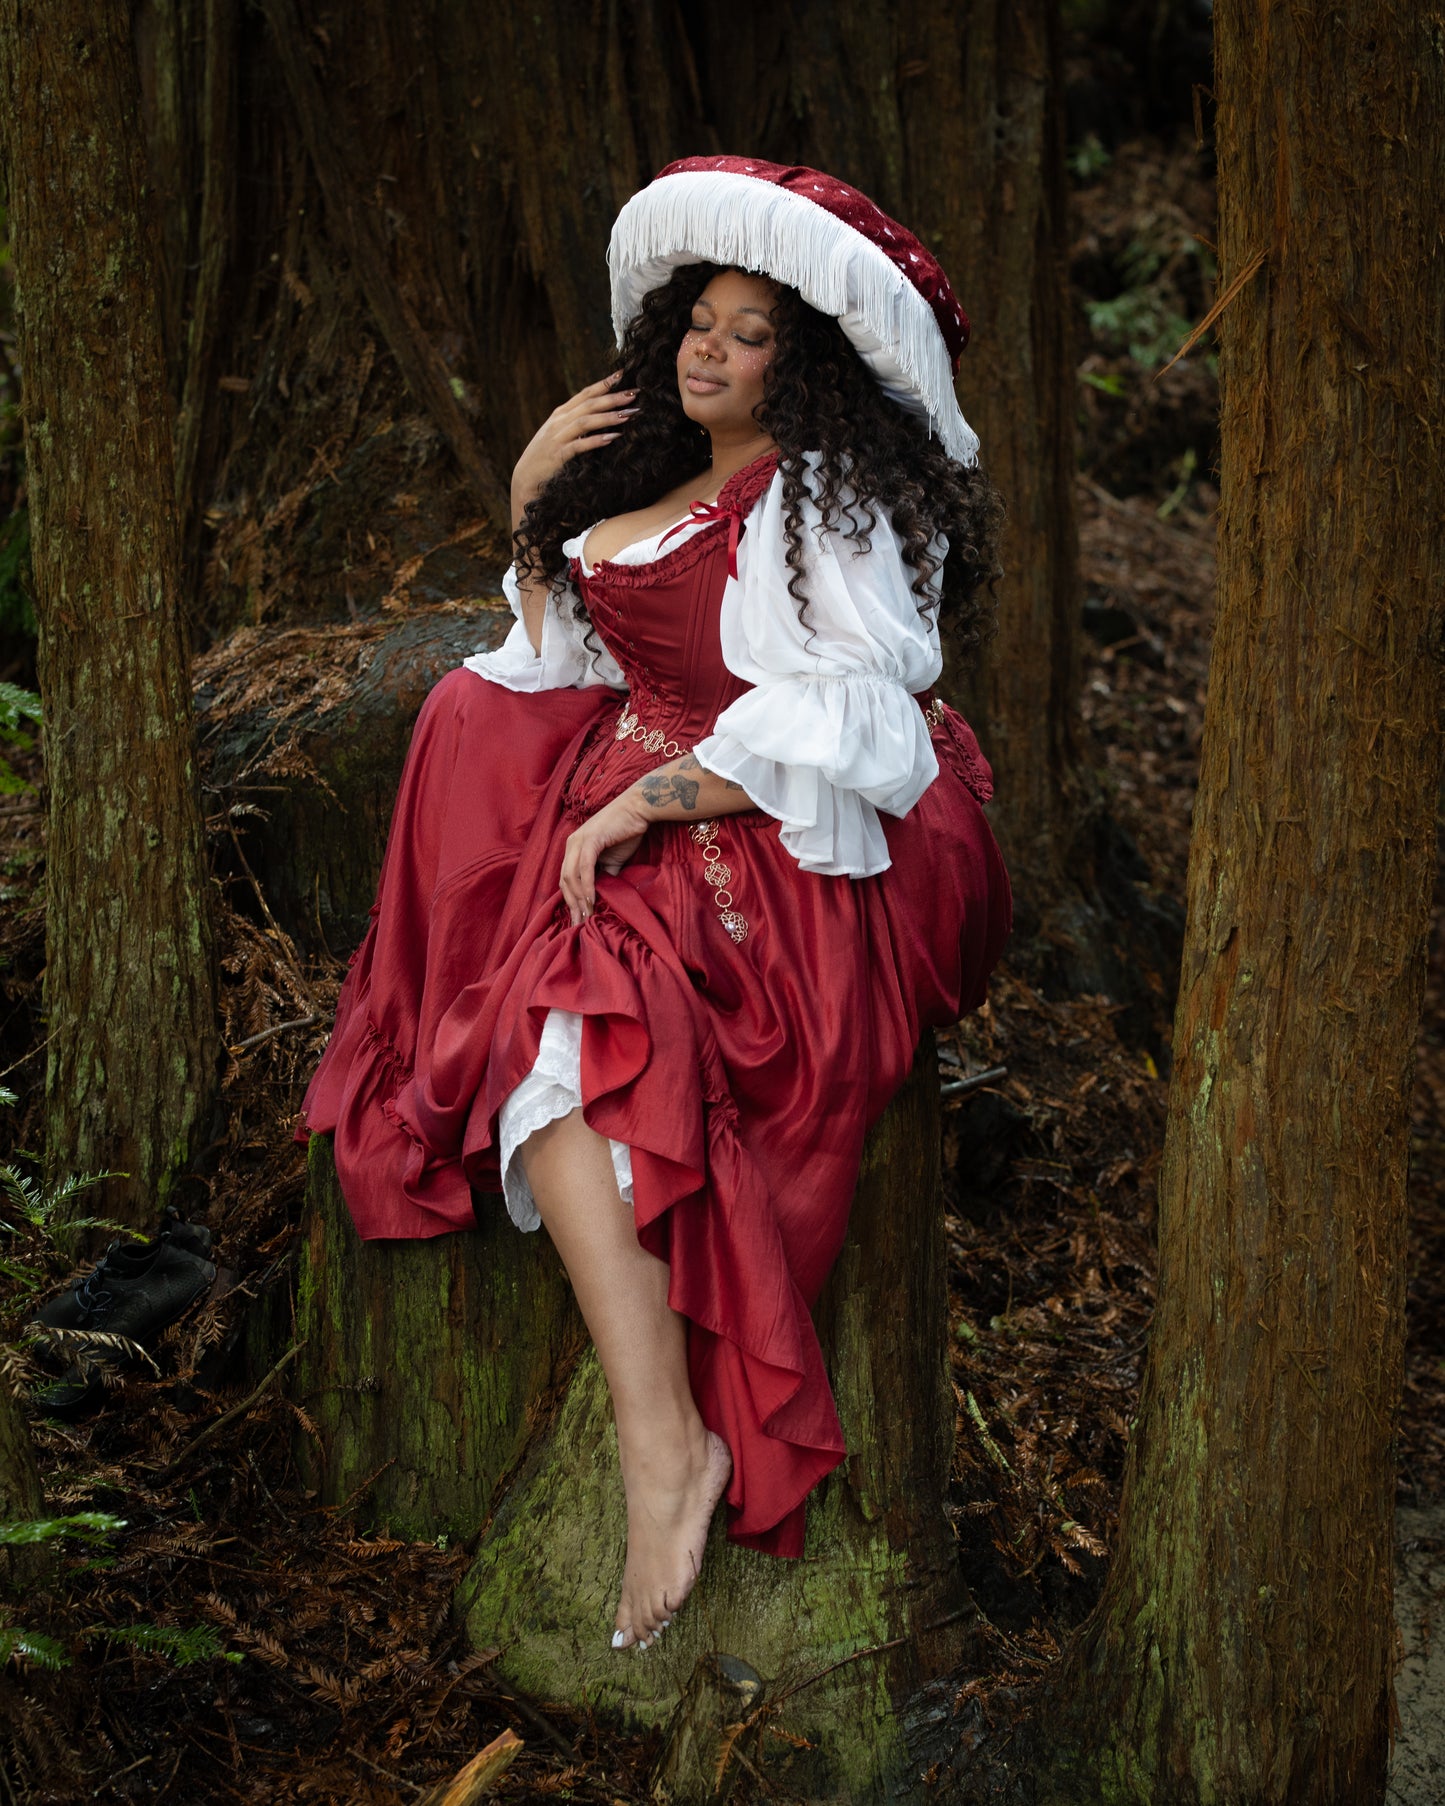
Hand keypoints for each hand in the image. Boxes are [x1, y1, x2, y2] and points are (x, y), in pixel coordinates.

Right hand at [511, 373, 638, 523]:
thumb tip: (601, 415)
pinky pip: (579, 446)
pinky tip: (612, 438)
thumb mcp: (560, 435)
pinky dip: (596, 440)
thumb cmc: (546, 457)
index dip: (603, 384)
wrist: (525, 479)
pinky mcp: (557, 456)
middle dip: (612, 398)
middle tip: (633, 393)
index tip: (622, 375)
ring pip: (585, 421)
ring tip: (628, 414)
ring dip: (607, 417)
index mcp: (561, 414)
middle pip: (588, 405)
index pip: (584, 394)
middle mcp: (558, 422)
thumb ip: (576, 423)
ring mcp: (557, 438)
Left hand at [560, 791, 652, 925]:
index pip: (566, 879)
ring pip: (571, 876)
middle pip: (564, 881)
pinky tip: (592, 899)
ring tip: (587, 915)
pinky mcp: (591, 839)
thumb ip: (605, 874)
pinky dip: (587, 885)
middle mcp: (571, 844)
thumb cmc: (627, 831)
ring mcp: (579, 840)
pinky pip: (584, 868)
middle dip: (572, 904)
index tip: (579, 919)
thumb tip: (603, 894)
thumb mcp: (613, 859)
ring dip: (579, 898)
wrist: (638, 810)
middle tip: (580, 923)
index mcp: (574, 848)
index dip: (571, 900)